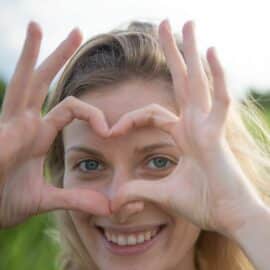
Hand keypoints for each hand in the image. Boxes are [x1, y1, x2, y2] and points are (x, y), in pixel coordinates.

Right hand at [0, 22, 110, 228]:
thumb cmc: (4, 204)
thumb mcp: (46, 200)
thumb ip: (75, 200)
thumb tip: (108, 208)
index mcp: (37, 135)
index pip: (69, 107)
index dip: (93, 114)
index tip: (109, 130)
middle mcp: (24, 123)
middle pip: (43, 83)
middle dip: (57, 58)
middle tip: (76, 31)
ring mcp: (8, 125)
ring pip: (25, 82)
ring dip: (32, 54)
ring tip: (36, 25)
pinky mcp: (0, 134)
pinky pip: (14, 102)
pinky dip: (21, 71)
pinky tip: (28, 40)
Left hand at [110, 20, 263, 235]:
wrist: (229, 219)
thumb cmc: (201, 204)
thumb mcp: (161, 194)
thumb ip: (137, 191)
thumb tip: (113, 200)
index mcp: (182, 135)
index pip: (151, 113)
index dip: (129, 119)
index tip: (111, 131)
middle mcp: (194, 124)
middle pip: (180, 82)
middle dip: (173, 53)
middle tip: (165, 24)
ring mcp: (207, 126)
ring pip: (197, 82)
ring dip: (192, 52)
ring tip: (187, 23)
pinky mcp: (218, 135)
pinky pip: (219, 101)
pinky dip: (217, 77)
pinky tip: (211, 51)